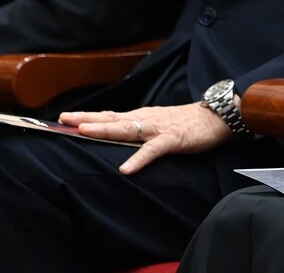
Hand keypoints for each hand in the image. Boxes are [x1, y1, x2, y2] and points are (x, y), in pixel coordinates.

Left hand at [58, 102, 229, 174]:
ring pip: (127, 128)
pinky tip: (127, 168)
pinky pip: (153, 150)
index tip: (64, 118)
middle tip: (63, 119)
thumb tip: (119, 137)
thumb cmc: (190, 123)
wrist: (220, 116)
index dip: (88, 117)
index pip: (110, 116)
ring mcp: (158, 128)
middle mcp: (146, 118)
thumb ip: (141, 131)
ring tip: (84, 132)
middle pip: (112, 118)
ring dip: (105, 130)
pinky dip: (139, 158)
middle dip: (87, 119)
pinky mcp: (173, 139)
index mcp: (142, 116)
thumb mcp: (161, 124)